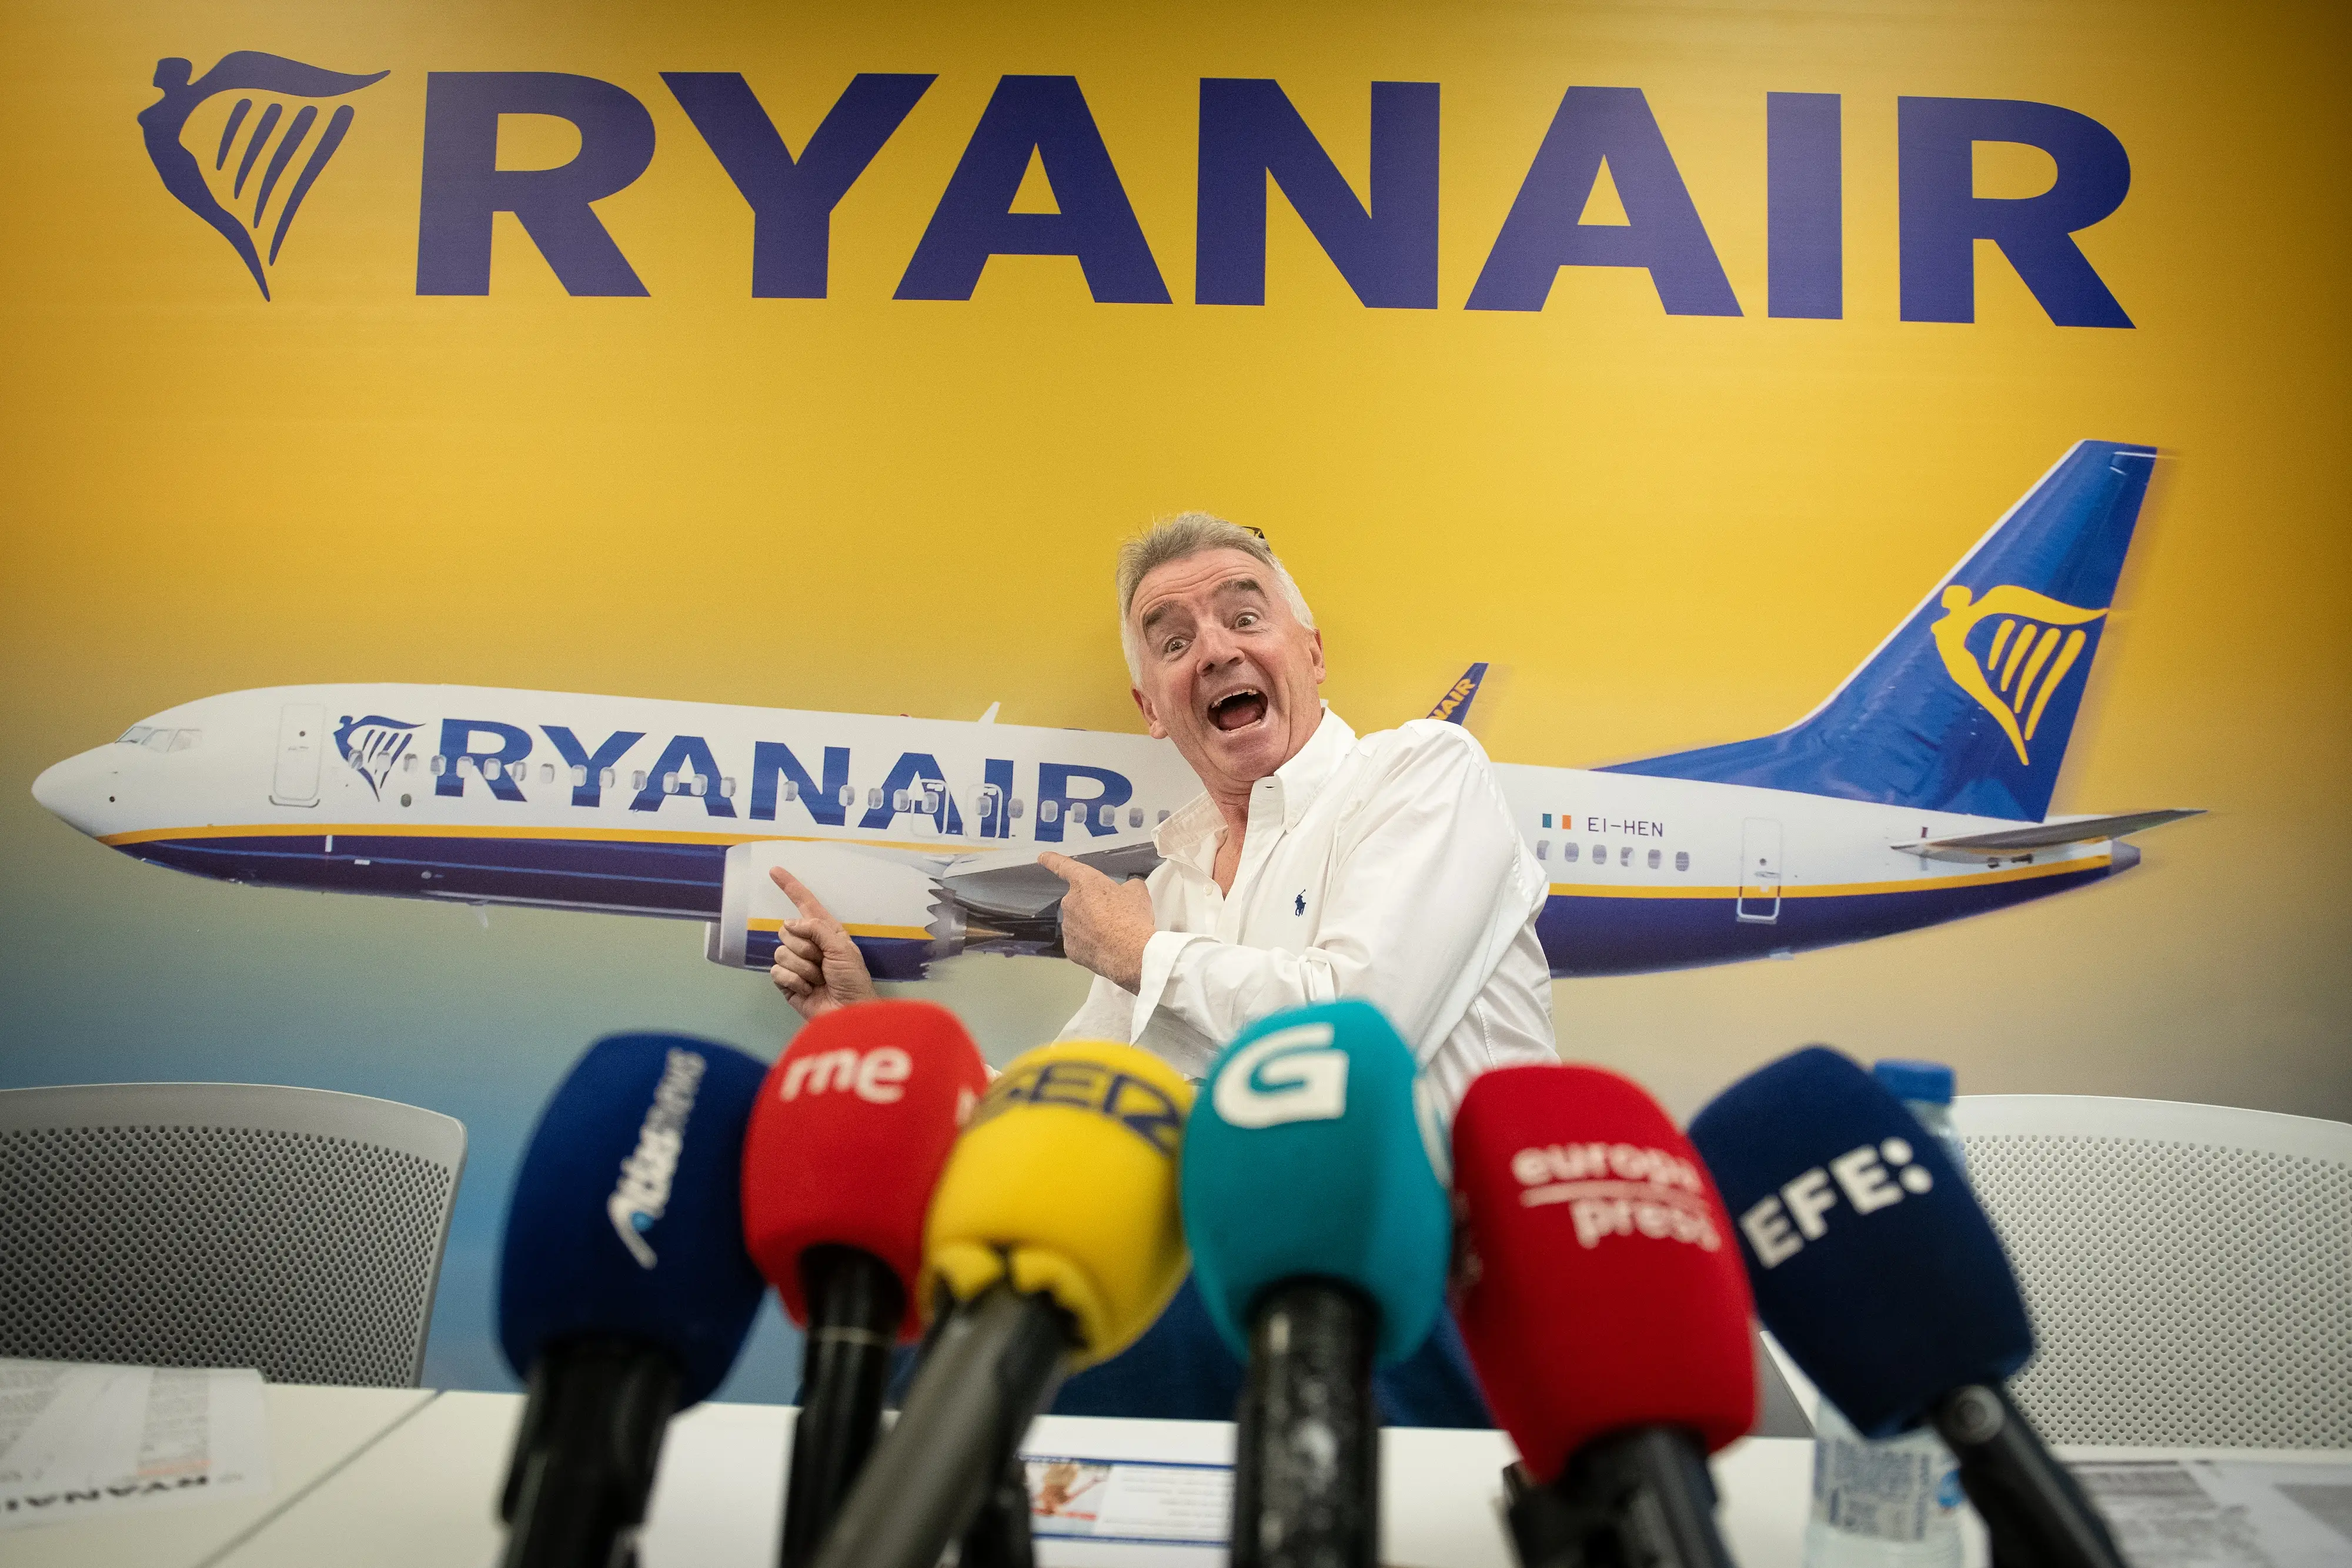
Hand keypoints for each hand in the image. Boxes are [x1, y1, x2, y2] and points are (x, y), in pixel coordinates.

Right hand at [767, 867, 878, 1019]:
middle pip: (787, 931)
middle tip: (823, 964)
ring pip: (782, 951)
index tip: (775, 870)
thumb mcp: (841, 948)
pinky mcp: (786, 982)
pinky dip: (795, 981)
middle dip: (806, 947)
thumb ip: (816, 929)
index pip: (805, 904)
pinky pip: (777, 971)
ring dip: (803, 968)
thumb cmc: (852, 979)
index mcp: (825, 931)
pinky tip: (809, 990)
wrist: (848, 1013)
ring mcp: (795, 963)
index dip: (790, 887)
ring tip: (819, 980)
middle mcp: (809, 944)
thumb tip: (789, 923)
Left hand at [1040, 852, 1155, 992]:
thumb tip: (1128, 890)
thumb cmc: (1132, 919)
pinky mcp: (1070, 947)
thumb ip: (1128, 886)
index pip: (1064, 866)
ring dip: (1094, 926)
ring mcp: (1068, 926)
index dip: (1052, 860)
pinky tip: (1107, 946)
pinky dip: (1091, 944)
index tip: (1042, 857)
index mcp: (1085, 882)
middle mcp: (1071, 902)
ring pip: (1080, 923)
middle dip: (1095, 907)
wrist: (1130, 952)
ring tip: (1115, 934)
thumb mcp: (1138, 893)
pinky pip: (1080, 942)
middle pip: (1081, 901)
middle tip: (1116, 916)